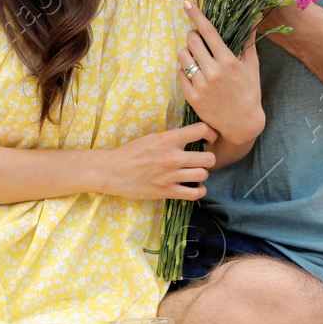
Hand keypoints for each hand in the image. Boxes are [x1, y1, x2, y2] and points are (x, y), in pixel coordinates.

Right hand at [94, 122, 218, 200]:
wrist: (113, 171)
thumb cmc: (131, 152)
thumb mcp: (152, 138)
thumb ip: (172, 138)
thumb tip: (192, 137)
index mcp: (168, 139)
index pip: (202, 130)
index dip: (210, 133)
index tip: (208, 139)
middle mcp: (172, 157)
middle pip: (209, 158)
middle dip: (208, 158)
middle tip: (200, 160)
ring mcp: (171, 176)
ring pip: (203, 174)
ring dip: (201, 174)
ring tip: (194, 173)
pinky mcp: (167, 191)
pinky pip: (195, 193)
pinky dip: (199, 190)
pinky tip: (194, 186)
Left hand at [177, 2, 264, 146]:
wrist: (242, 124)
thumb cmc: (249, 93)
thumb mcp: (252, 66)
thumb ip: (248, 41)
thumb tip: (252, 18)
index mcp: (228, 61)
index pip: (208, 32)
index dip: (196, 15)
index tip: (187, 3)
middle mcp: (213, 72)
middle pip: (192, 41)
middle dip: (193, 36)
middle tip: (198, 40)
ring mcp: (200, 85)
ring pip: (182, 56)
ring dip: (187, 52)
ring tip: (195, 56)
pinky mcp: (191, 97)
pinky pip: (179, 73)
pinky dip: (184, 69)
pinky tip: (193, 71)